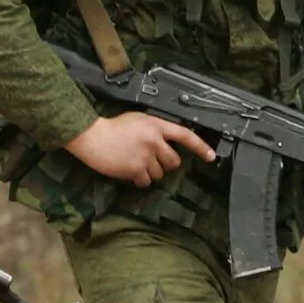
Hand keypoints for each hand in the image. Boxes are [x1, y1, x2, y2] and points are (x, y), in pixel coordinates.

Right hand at [64, 111, 216, 187]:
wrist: (93, 137)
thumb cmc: (113, 127)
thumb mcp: (138, 120)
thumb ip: (155, 129)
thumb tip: (167, 142)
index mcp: (156, 125)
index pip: (185, 135)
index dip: (200, 147)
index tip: (210, 156)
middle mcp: (154, 140)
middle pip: (174, 161)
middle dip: (165, 164)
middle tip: (152, 159)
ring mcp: (145, 156)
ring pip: (159, 173)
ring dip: (150, 172)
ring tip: (135, 162)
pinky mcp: (135, 169)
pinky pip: (146, 182)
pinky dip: (139, 179)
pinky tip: (129, 170)